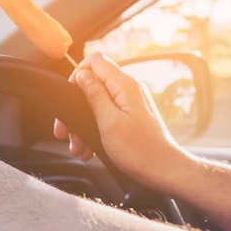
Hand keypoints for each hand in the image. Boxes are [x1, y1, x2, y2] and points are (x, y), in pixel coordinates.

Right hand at [54, 52, 184, 185]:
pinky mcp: (131, 114)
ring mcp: (130, 101)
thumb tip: (82, 74)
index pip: (95, 61)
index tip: (70, 98)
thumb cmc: (139, 150)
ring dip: (82, 124)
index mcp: (124, 85)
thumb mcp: (109, 121)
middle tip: (66, 131)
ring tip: (78, 147)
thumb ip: (94, 94)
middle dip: (75, 107)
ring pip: (96, 102)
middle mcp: (129, 89)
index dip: (77, 75)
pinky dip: (93, 129)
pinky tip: (88, 148)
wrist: (164, 170)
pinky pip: (105, 114)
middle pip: (93, 83)